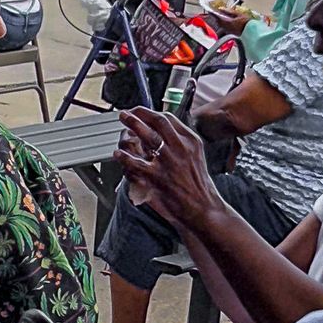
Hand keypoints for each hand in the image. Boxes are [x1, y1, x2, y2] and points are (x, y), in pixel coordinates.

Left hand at [115, 107, 222, 230]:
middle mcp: (181, 148)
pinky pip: (136, 164)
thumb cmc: (198, 186)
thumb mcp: (195, 157)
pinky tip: (119, 154)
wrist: (204, 210)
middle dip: (138, 115)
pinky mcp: (158, 178)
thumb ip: (179, 143)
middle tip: (126, 114)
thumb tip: (159, 133)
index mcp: (191, 142)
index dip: (150, 113)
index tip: (140, 112)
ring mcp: (170, 162)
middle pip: (157, 122)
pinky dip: (125, 157)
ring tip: (122, 126)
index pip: (168, 119)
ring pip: (147, 137)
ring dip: (132, 127)